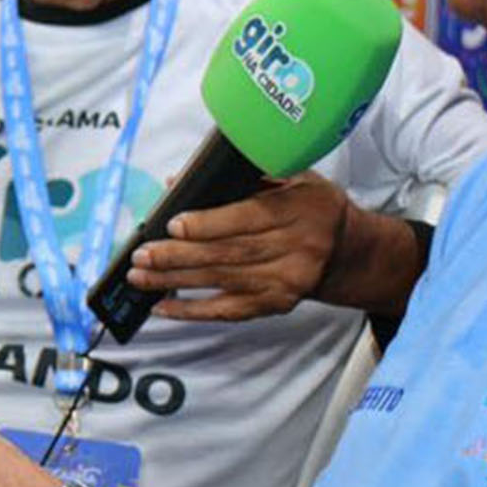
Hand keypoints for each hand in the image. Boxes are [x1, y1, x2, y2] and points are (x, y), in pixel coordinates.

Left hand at [124, 172, 352, 321]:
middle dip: (179, 256)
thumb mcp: (293, 176)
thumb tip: (179, 183)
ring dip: (175, 282)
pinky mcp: (277, 305)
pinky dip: (192, 311)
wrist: (346, 250)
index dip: (209, 224)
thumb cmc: (309, 206)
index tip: (173, 225)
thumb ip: (243, 177)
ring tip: (140, 277)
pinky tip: (162, 307)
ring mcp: (287, 282)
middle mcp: (297, 249)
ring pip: (223, 283)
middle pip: (230, 255)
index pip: (249, 218)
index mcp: (300, 209)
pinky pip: (229, 311)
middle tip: (142, 255)